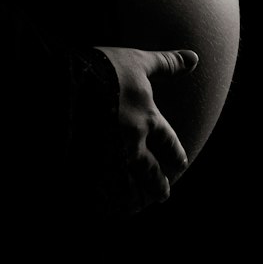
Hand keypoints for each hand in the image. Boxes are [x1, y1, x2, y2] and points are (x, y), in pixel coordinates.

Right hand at [92, 46, 198, 213]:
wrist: (67, 79)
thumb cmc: (106, 67)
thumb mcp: (138, 61)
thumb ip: (167, 63)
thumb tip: (195, 58)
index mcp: (146, 118)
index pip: (168, 142)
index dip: (175, 154)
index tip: (181, 163)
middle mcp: (131, 141)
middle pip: (150, 170)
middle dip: (158, 183)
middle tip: (163, 195)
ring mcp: (108, 153)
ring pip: (128, 184)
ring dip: (136, 195)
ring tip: (137, 205)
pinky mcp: (87, 160)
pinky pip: (102, 187)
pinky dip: (107, 197)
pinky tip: (106, 203)